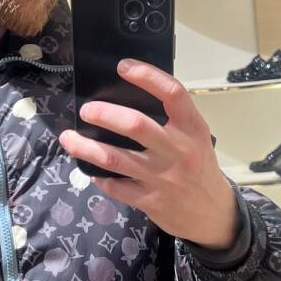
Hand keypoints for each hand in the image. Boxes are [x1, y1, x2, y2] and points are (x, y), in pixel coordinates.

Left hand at [59, 59, 238, 249]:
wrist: (212, 213)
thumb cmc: (199, 167)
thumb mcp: (196, 138)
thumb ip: (173, 120)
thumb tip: (129, 96)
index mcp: (192, 128)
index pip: (173, 93)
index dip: (147, 76)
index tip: (123, 66)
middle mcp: (178, 150)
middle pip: (136, 125)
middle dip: (104, 114)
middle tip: (87, 110)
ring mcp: (163, 178)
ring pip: (115, 158)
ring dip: (86, 147)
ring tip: (68, 138)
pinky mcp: (150, 201)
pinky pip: (115, 187)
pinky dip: (99, 178)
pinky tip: (91, 171)